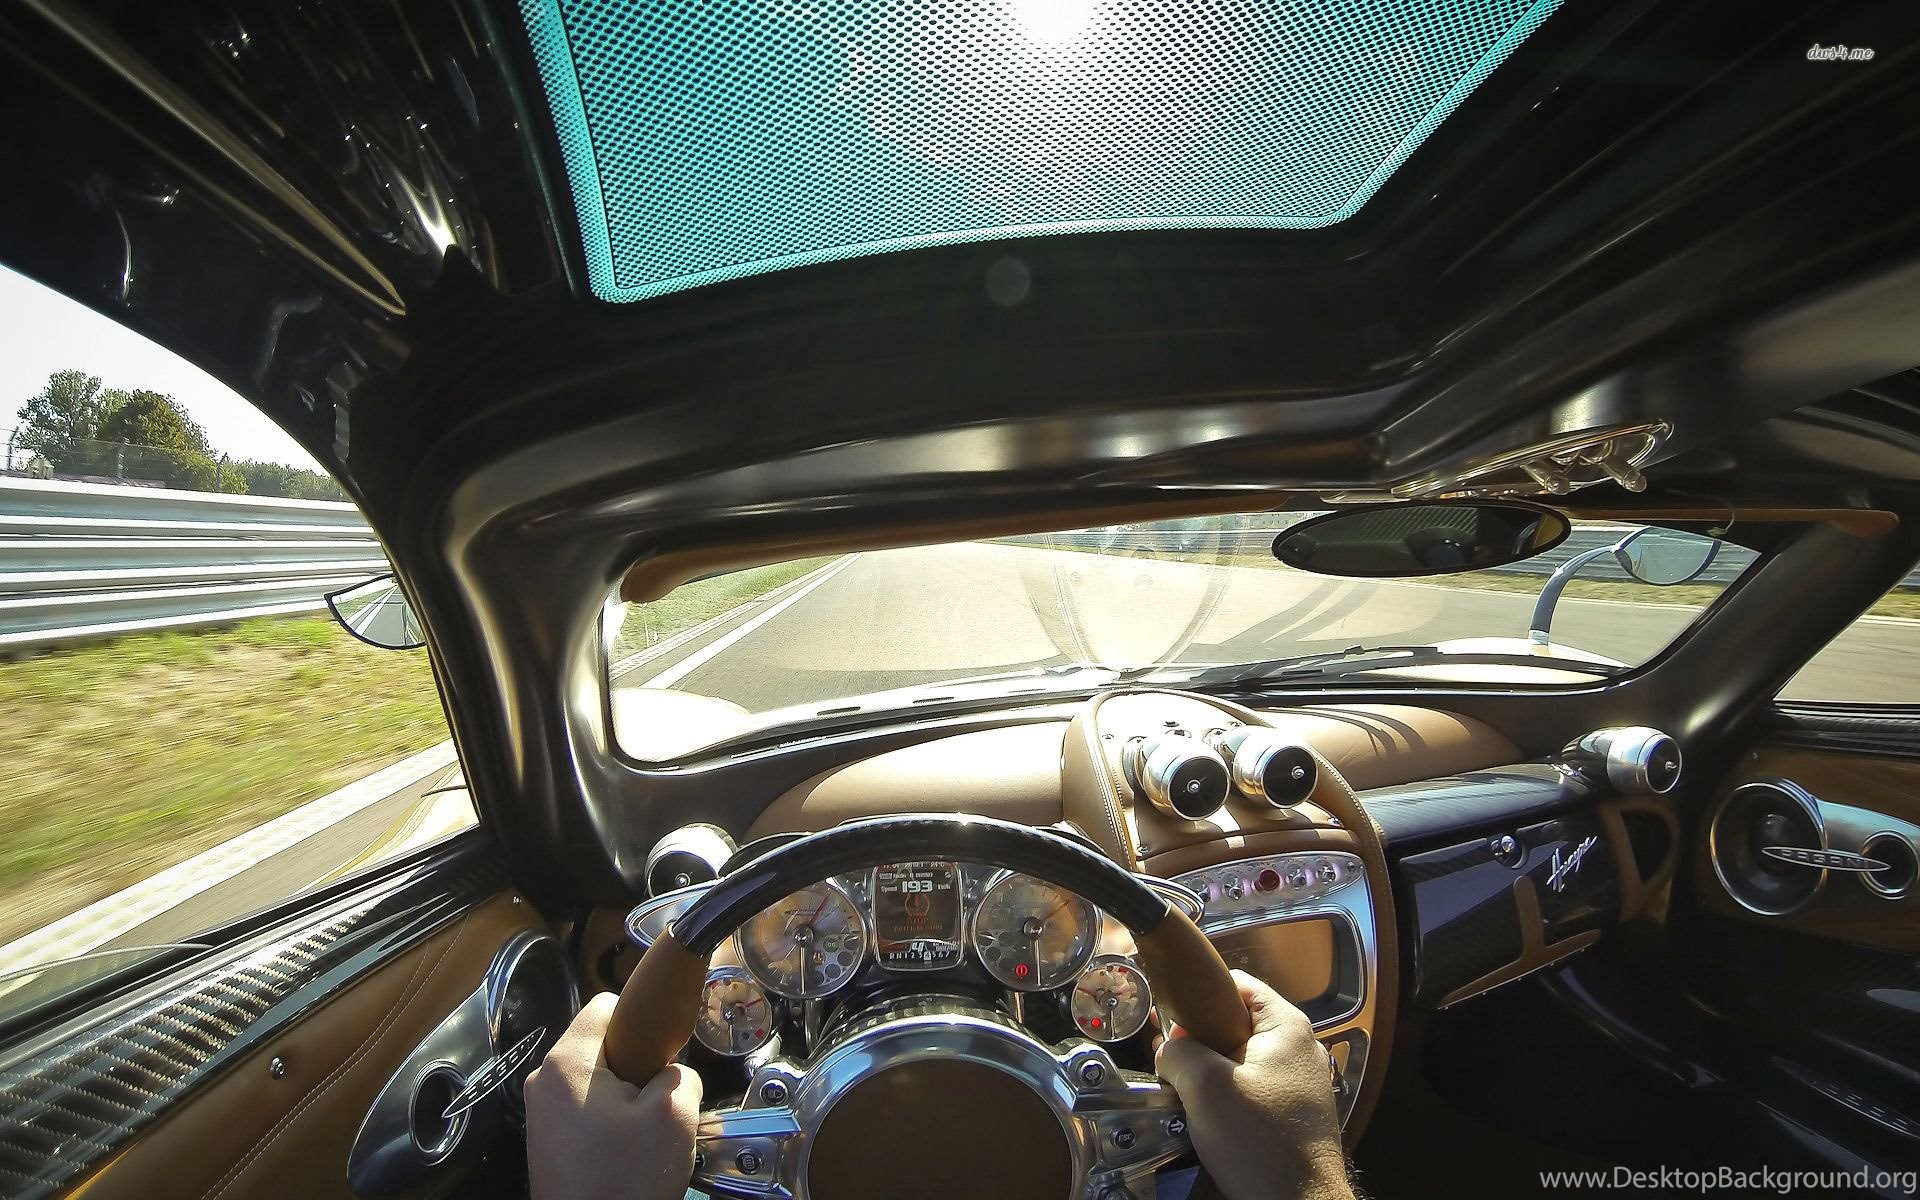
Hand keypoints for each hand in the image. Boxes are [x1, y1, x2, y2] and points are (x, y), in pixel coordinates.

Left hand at [525, 992, 702, 1199]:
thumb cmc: (626, 1176)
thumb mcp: (674, 1116)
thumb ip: (681, 1074)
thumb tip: (669, 1074)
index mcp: (567, 1061)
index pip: (609, 1005)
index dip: (645, 1022)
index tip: (665, 1058)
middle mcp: (543, 1079)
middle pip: (603, 1044)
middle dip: (637, 1066)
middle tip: (658, 1103)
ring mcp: (541, 1113)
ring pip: (598, 1080)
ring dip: (626, 1098)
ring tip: (643, 1132)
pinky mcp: (546, 1141)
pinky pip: (586, 1109)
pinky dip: (610, 1121)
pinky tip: (626, 1151)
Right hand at [1156, 971, 1352, 1199]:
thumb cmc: (1261, 1143)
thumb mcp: (1205, 1087)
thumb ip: (1178, 1052)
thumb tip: (1169, 1048)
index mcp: (1287, 1026)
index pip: (1235, 984)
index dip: (1197, 996)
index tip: (1170, 1020)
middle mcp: (1298, 1048)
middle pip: (1234, 1023)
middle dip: (1198, 1041)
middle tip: (1172, 1063)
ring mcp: (1298, 1082)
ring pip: (1239, 1059)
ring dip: (1209, 1074)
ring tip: (1187, 1094)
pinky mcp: (1291, 1112)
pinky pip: (1250, 1089)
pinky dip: (1226, 1097)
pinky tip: (1208, 1118)